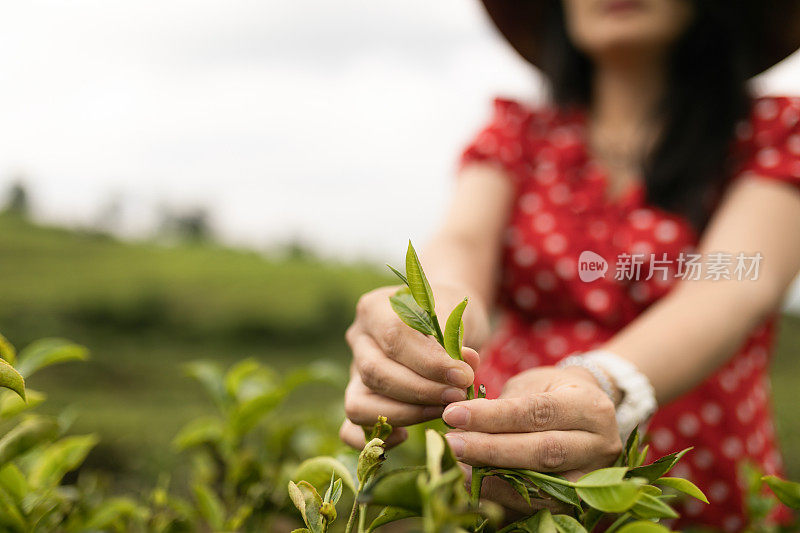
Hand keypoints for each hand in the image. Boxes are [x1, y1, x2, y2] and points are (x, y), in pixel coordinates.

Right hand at [339, 286, 482, 449]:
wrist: (440, 319)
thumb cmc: (447, 314)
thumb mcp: (455, 316)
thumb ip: (455, 341)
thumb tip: (464, 366)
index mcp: (375, 308)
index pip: (394, 337)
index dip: (429, 362)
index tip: (464, 375)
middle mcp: (358, 339)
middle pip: (375, 373)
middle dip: (421, 391)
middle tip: (458, 396)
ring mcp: (353, 371)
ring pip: (359, 404)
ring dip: (404, 415)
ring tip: (442, 411)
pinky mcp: (359, 398)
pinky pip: (351, 428)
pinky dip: (377, 437)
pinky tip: (407, 435)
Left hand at [441, 366, 621, 508]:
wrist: (588, 413)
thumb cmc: (552, 392)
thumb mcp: (532, 385)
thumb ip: (502, 404)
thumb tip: (458, 423)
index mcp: (589, 406)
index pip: (537, 412)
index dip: (493, 416)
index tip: (453, 415)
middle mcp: (599, 444)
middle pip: (543, 452)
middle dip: (491, 450)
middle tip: (452, 444)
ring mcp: (594, 477)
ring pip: (543, 486)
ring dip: (494, 479)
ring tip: (457, 467)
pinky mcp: (580, 501)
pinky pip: (539, 507)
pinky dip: (503, 497)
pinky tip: (475, 486)